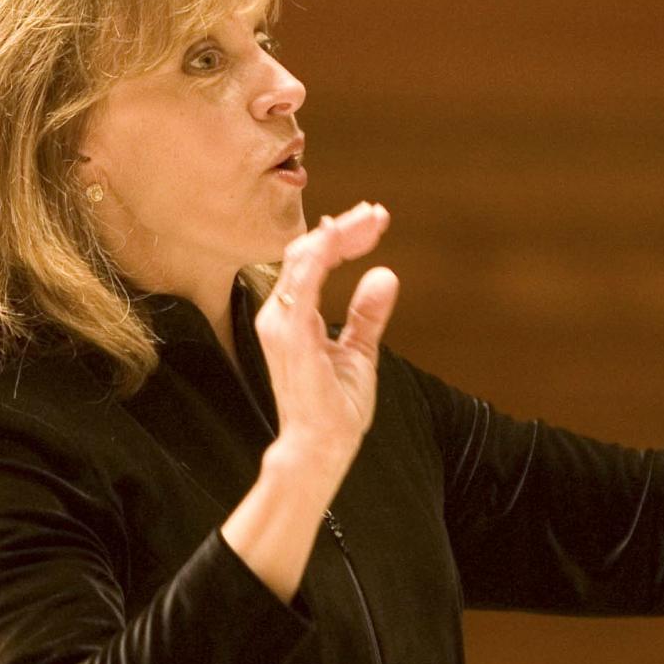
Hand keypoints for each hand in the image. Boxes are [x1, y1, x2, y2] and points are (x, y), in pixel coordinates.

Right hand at [256, 201, 399, 477]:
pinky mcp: (292, 334)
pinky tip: (339, 234)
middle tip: (377, 214)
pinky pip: (303, 282)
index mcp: (291, 317)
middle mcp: (279, 315)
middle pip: (307, 253)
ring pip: (304, 259)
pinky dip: (321, 253)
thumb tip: (385, 275)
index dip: (342, 238)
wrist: (322, 448)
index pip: (312, 262)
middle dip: (343, 228)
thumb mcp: (359, 351)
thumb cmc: (334, 408)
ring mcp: (281, 324)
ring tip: (370, 220)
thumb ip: (367, 313)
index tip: (375, 223)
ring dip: (338, 234)